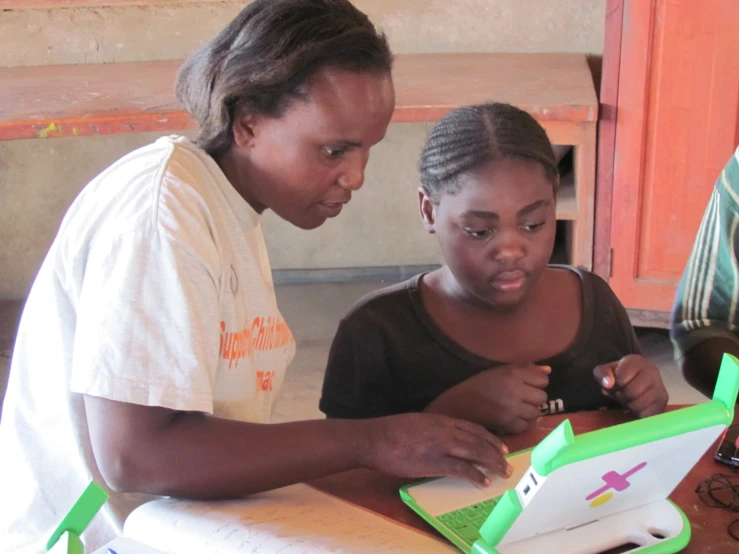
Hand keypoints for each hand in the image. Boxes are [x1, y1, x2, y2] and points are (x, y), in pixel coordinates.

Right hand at [358, 413, 511, 485]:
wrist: (373, 438)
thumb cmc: (390, 432)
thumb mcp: (416, 423)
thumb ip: (433, 429)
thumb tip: (445, 439)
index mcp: (439, 420)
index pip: (472, 427)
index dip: (489, 438)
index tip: (500, 447)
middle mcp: (444, 430)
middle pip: (478, 440)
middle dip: (495, 452)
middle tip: (507, 463)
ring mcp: (439, 445)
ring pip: (474, 452)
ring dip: (491, 463)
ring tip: (502, 472)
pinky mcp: (433, 462)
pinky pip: (460, 468)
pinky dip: (474, 474)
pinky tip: (482, 481)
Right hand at [425, 363, 550, 434]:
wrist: (459, 404)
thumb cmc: (480, 384)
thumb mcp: (500, 371)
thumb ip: (525, 369)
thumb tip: (548, 370)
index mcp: (512, 373)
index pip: (542, 379)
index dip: (537, 383)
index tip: (527, 385)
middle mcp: (514, 389)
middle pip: (542, 397)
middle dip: (534, 398)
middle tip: (522, 398)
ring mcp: (512, 408)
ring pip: (536, 413)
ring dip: (529, 412)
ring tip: (517, 409)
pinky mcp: (507, 424)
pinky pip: (526, 426)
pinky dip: (521, 423)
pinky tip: (512, 418)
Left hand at [593, 355, 667, 417]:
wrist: (634, 380)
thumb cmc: (618, 375)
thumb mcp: (604, 371)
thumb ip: (602, 374)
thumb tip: (608, 383)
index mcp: (636, 361)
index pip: (621, 378)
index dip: (615, 384)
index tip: (616, 382)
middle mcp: (652, 371)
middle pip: (631, 392)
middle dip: (621, 395)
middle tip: (621, 392)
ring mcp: (660, 387)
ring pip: (638, 405)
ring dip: (629, 405)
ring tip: (629, 398)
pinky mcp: (663, 402)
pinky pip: (647, 414)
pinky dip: (638, 413)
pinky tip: (637, 405)